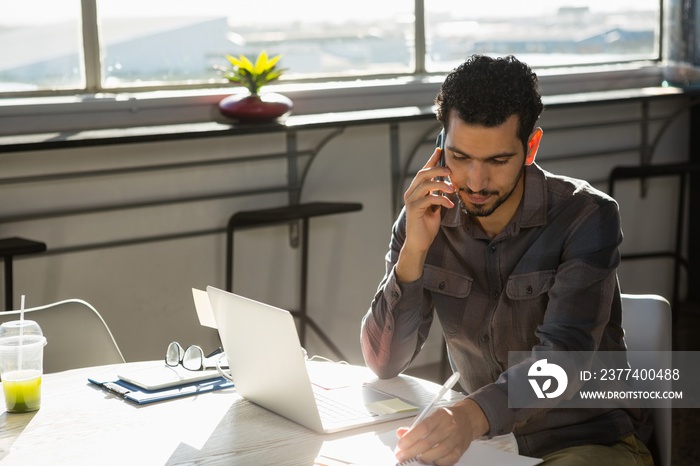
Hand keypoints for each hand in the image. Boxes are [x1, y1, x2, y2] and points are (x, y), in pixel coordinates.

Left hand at [394, 399, 487, 465]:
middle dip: (412, 451)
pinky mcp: (460, 449)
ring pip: (439, 452)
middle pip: (428, 442)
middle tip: (402, 456)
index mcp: (440, 416)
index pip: (423, 427)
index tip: (401, 445)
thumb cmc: (447, 417)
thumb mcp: (431, 415)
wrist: (467, 419)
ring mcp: (456, 439)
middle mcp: (449, 427)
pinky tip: (430, 460)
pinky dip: (438, 462)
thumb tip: (401, 434)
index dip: (410, 438)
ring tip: (415, 458)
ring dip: (424, 458)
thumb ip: (415, 425)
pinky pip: (449, 460)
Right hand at [395, 148, 453, 282]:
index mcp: (416, 191)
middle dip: (437, 169)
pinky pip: (428, 198)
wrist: (419, 243)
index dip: (431, 160)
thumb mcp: (435, 207)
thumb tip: (448, 184)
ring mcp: (411, 201)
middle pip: (422, 174)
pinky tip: (450, 203)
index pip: (423, 171)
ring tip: (452, 189)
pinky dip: (441, 199)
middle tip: (450, 171)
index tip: (440, 150)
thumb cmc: (426, 225)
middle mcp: (411, 193)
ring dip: (440, 184)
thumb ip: (438, 195)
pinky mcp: (413, 209)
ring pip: (425, 184)